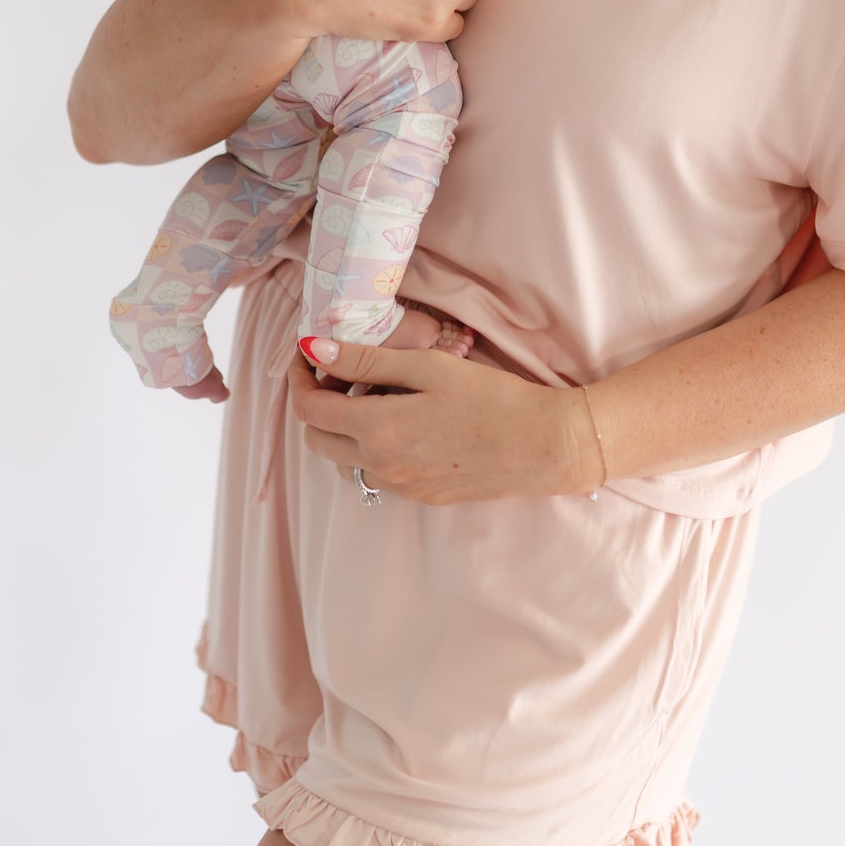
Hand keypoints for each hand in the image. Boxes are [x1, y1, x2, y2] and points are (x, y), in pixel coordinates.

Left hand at [286, 337, 602, 503]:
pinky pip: (376, 473)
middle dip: (315, 402)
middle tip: (340, 370)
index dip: (299, 377)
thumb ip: (366, 360)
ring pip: (344, 460)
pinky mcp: (422, 496)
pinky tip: (403, 421)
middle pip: (317, 438)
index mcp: (377, 430)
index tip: (310, 353)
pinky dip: (371, 446)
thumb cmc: (492, 398)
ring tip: (374, 394)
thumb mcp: (428, 368)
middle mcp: (380, 466)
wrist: (545, 447)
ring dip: (342, 428)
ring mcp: (401, 487)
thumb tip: (313, 349)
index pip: (308, 409)